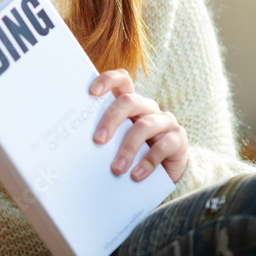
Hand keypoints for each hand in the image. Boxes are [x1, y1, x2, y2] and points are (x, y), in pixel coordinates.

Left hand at [90, 69, 188, 183]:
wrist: (165, 172)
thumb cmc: (134, 152)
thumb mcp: (118, 141)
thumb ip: (106, 135)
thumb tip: (77, 144)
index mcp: (131, 102)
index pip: (122, 80)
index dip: (107, 80)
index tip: (91, 92)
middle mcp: (149, 107)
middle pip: (129, 102)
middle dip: (111, 119)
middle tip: (98, 140)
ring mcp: (166, 121)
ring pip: (144, 126)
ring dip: (128, 148)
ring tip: (117, 168)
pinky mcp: (179, 138)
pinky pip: (163, 147)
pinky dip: (147, 162)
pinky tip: (136, 175)